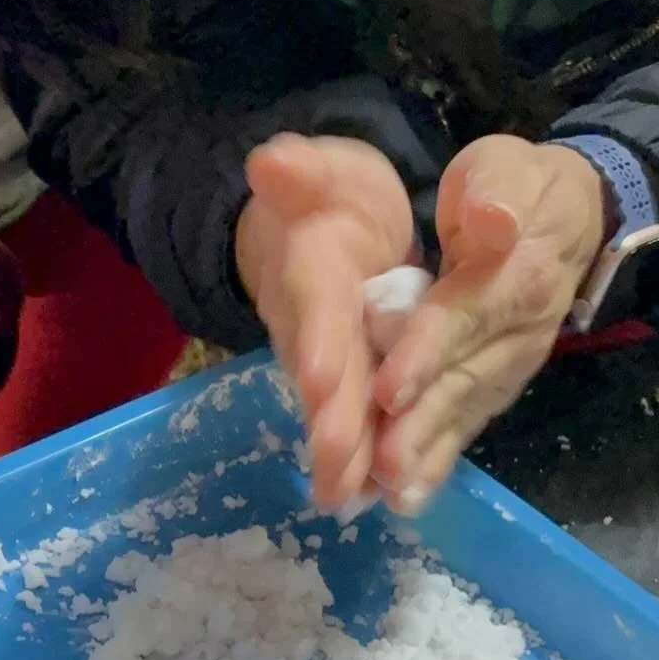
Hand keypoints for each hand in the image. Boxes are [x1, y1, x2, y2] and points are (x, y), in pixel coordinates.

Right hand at [237, 133, 415, 509]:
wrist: (318, 229)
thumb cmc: (332, 197)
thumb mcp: (326, 171)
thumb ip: (303, 169)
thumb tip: (269, 161)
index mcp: (311, 265)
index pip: (312, 303)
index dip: (317, 340)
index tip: (323, 380)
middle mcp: (313, 323)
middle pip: (323, 373)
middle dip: (331, 419)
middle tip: (340, 466)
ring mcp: (329, 360)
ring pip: (338, 409)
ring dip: (346, 453)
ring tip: (355, 497)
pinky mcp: (351, 384)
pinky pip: (362, 424)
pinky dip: (370, 462)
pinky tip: (389, 498)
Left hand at [370, 137, 606, 510]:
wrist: (580, 215)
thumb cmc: (523, 184)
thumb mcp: (509, 167)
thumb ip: (497, 190)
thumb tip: (491, 218)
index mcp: (519, 271)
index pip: (465, 314)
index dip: (426, 352)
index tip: (387, 389)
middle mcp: (521, 329)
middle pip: (464, 379)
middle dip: (417, 425)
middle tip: (373, 467)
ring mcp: (513, 362)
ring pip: (465, 411)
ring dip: (426, 454)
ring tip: (384, 493)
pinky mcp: (501, 381)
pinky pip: (470, 423)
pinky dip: (440, 462)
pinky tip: (406, 498)